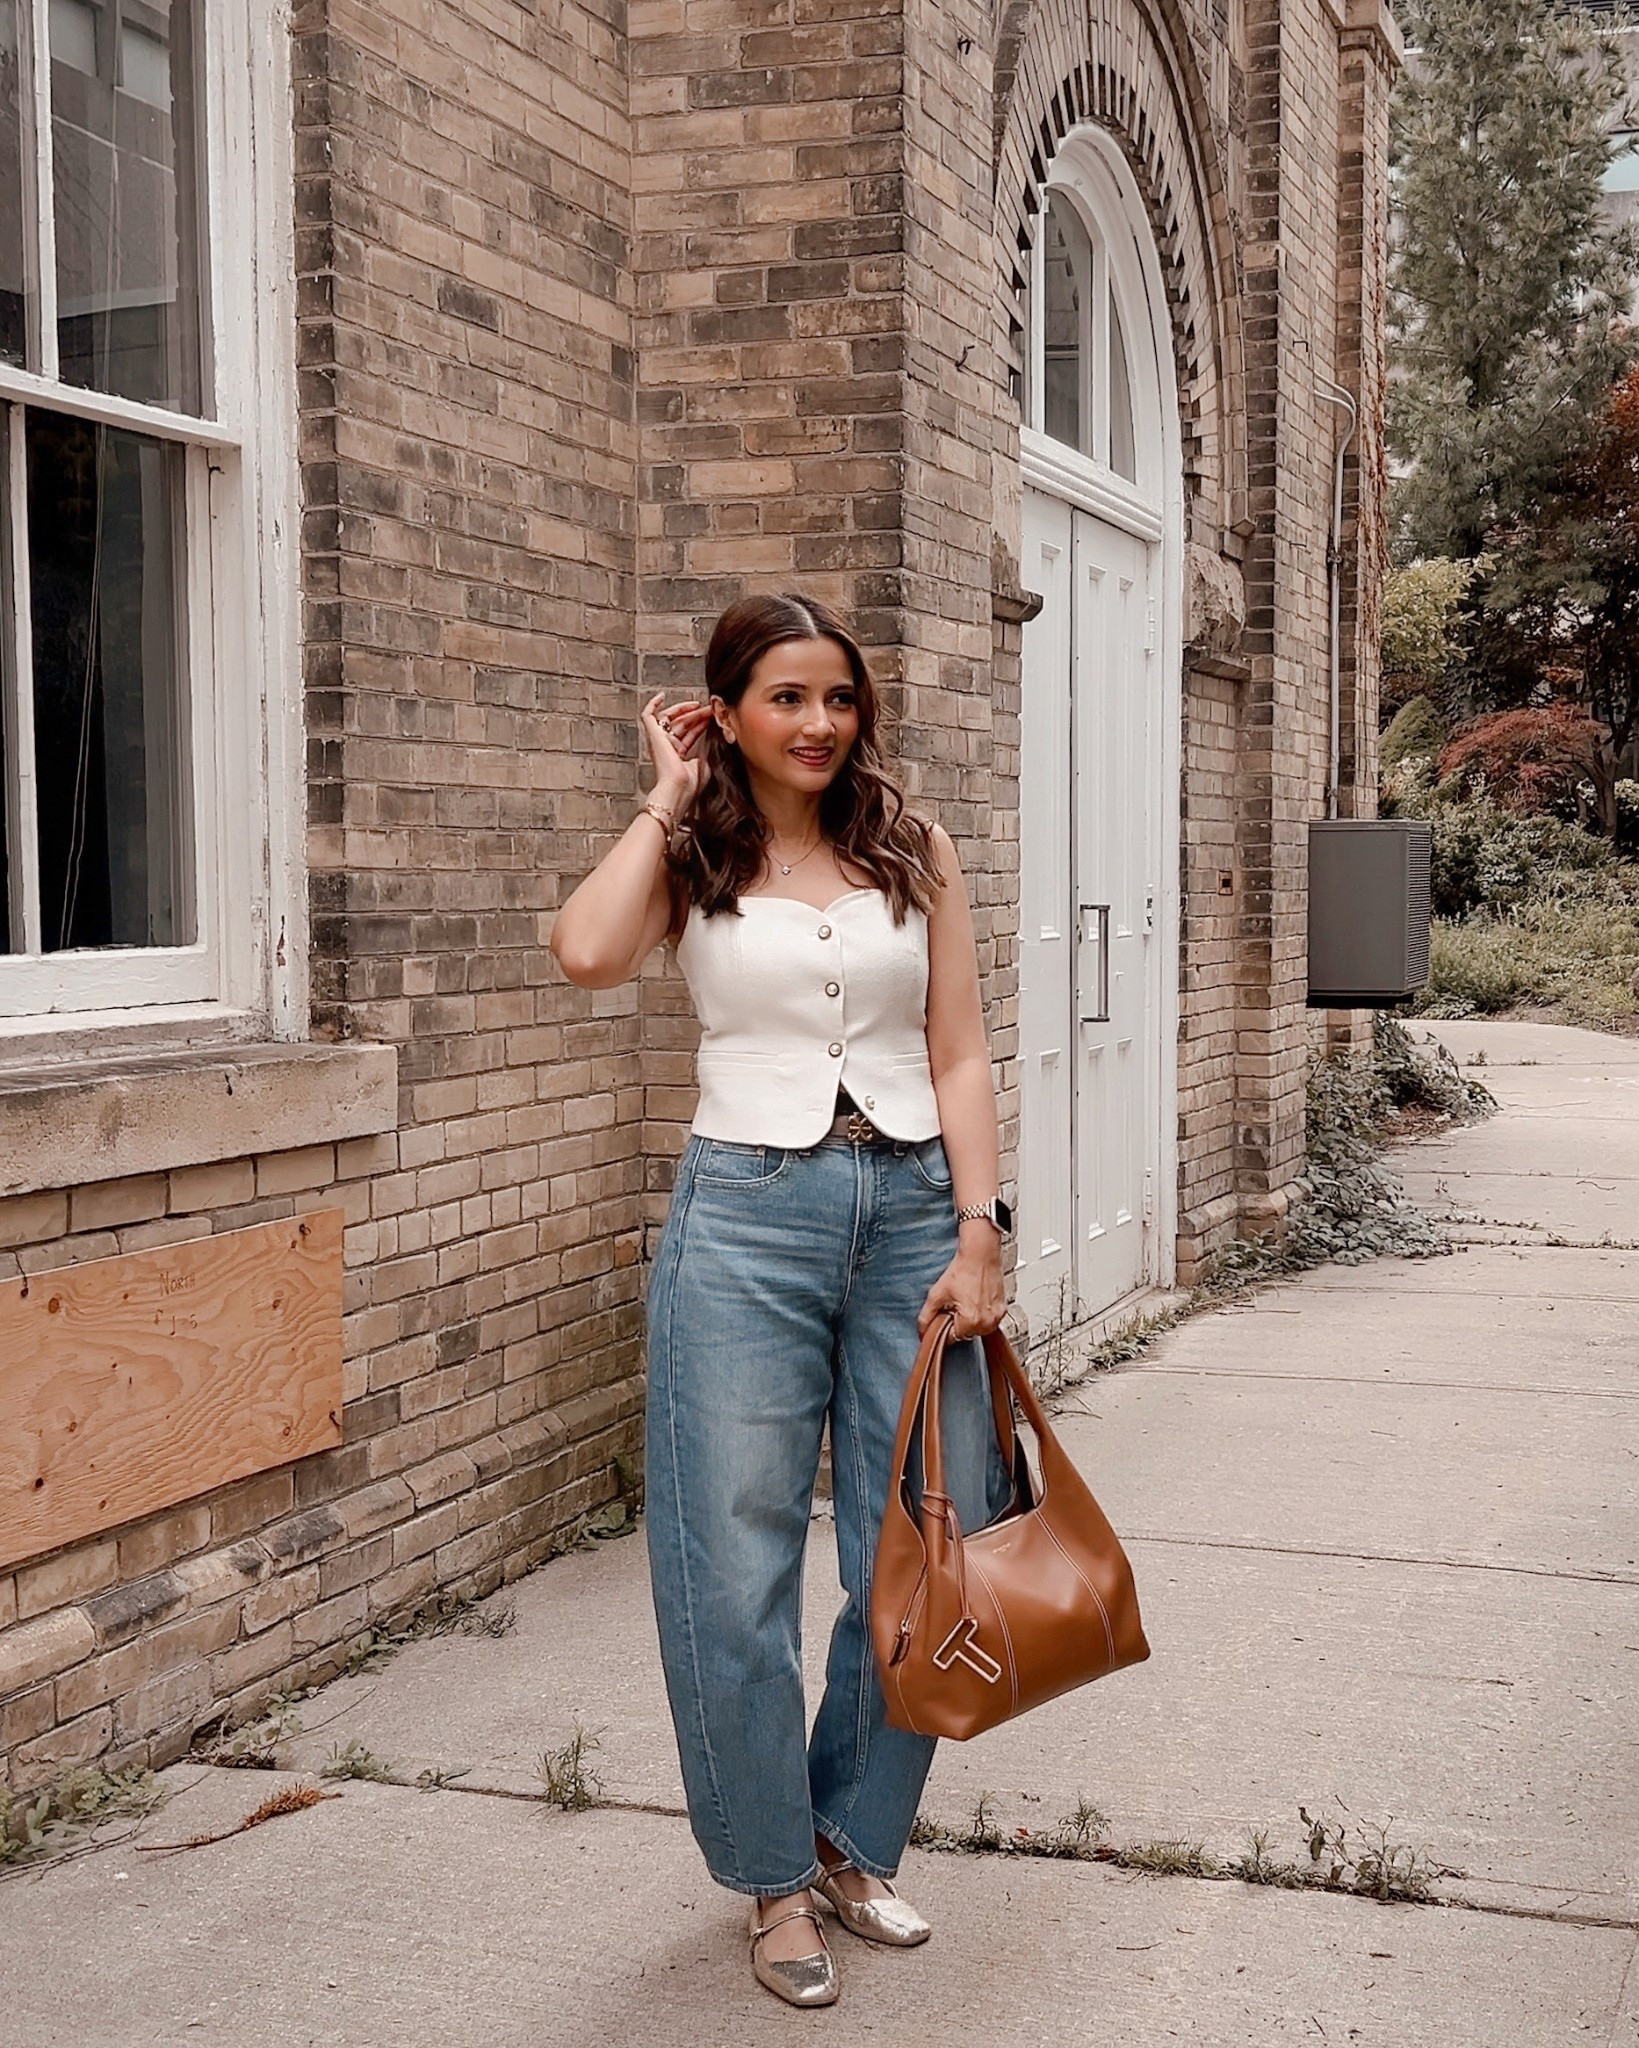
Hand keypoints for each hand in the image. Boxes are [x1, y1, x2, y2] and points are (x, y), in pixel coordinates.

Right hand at [640, 693, 712, 810]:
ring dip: (685, 709)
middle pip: (681, 724)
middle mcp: (667, 747)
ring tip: (698, 705)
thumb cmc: (689, 784)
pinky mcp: (653, 735)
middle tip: (709, 709)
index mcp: (678, 755)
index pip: (689, 734)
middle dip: (696, 715)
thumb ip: (705, 750)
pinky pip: (648, 716)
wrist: (679, 787)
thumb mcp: (704, 764)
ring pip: (670, 718)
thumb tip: (712, 736)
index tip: (712, 716)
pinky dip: (652, 704)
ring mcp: (659, 740)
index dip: (700, 724)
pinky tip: (661, 696)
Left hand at [917, 1229, 1006, 1339]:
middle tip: (955, 1304)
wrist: (980, 1254)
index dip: (946, 1325)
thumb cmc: (963, 1270)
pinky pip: (989, 1319)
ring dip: (971, 1320)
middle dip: (958, 1323)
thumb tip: (922, 1331)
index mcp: (971, 1321)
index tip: (945, 1314)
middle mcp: (988, 1322)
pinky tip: (976, 1298)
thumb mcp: (937, 1293)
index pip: (953, 1338)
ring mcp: (997, 1315)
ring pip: (979, 1328)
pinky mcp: (1003, 1308)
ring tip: (966, 1300)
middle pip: (967, 1334)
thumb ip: (926, 1315)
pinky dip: (981, 1313)